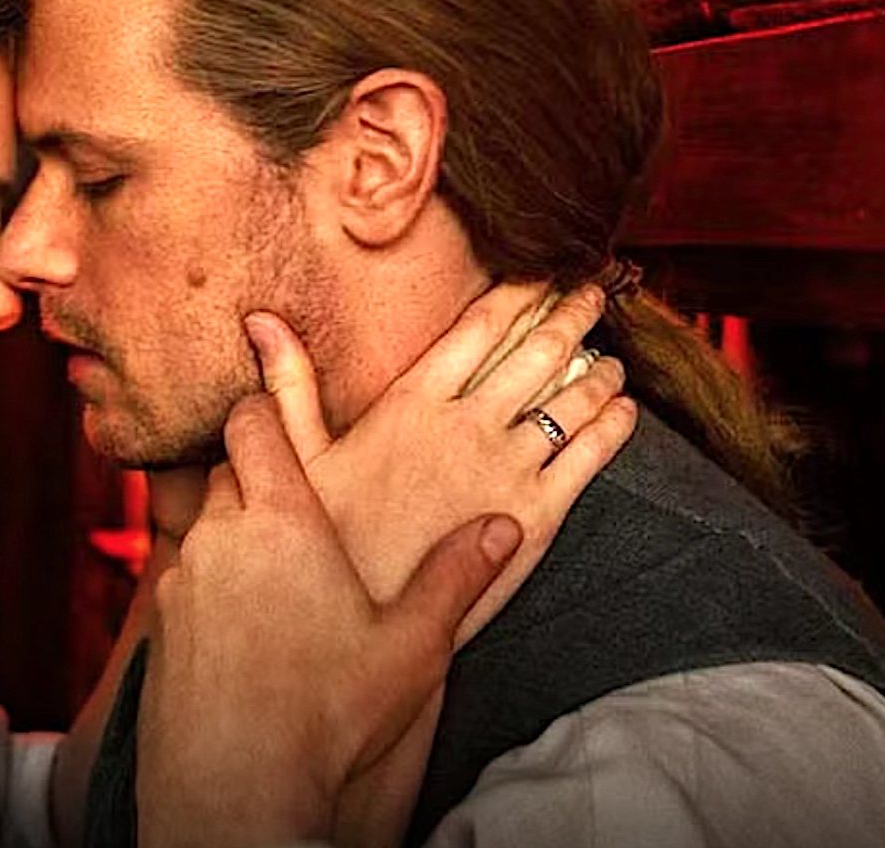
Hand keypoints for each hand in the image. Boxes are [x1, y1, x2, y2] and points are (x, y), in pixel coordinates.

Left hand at [137, 397, 522, 847]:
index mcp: (280, 521)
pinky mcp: (157, 627)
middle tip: (298, 507)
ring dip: (231, 537)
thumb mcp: (411, 648)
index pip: (254, 423)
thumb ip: (455, 579)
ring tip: (277, 576)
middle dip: (256, 479)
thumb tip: (504, 525)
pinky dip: (208, 588)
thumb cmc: (330, 718)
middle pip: (225, 472)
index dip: (265, 409)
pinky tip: (243, 629)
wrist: (236, 793)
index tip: (282, 416)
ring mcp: (178, 582)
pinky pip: (180, 581)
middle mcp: (218, 537)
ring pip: (201, 529)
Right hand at [244, 282, 636, 646]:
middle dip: (571, 314)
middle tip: (594, 290)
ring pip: (571, 400)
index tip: (542, 271)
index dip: (518, 293)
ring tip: (613, 353)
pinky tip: (624, 409)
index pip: (478, 328)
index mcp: (413, 402)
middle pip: (536, 352)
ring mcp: (508, 468)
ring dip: (599, 368)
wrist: (364, 614)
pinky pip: (591, 456)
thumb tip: (261, 320)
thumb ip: (289, 384)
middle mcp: (467, 425)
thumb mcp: (299, 457)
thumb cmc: (325, 536)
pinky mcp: (540, 515)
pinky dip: (614, 425)